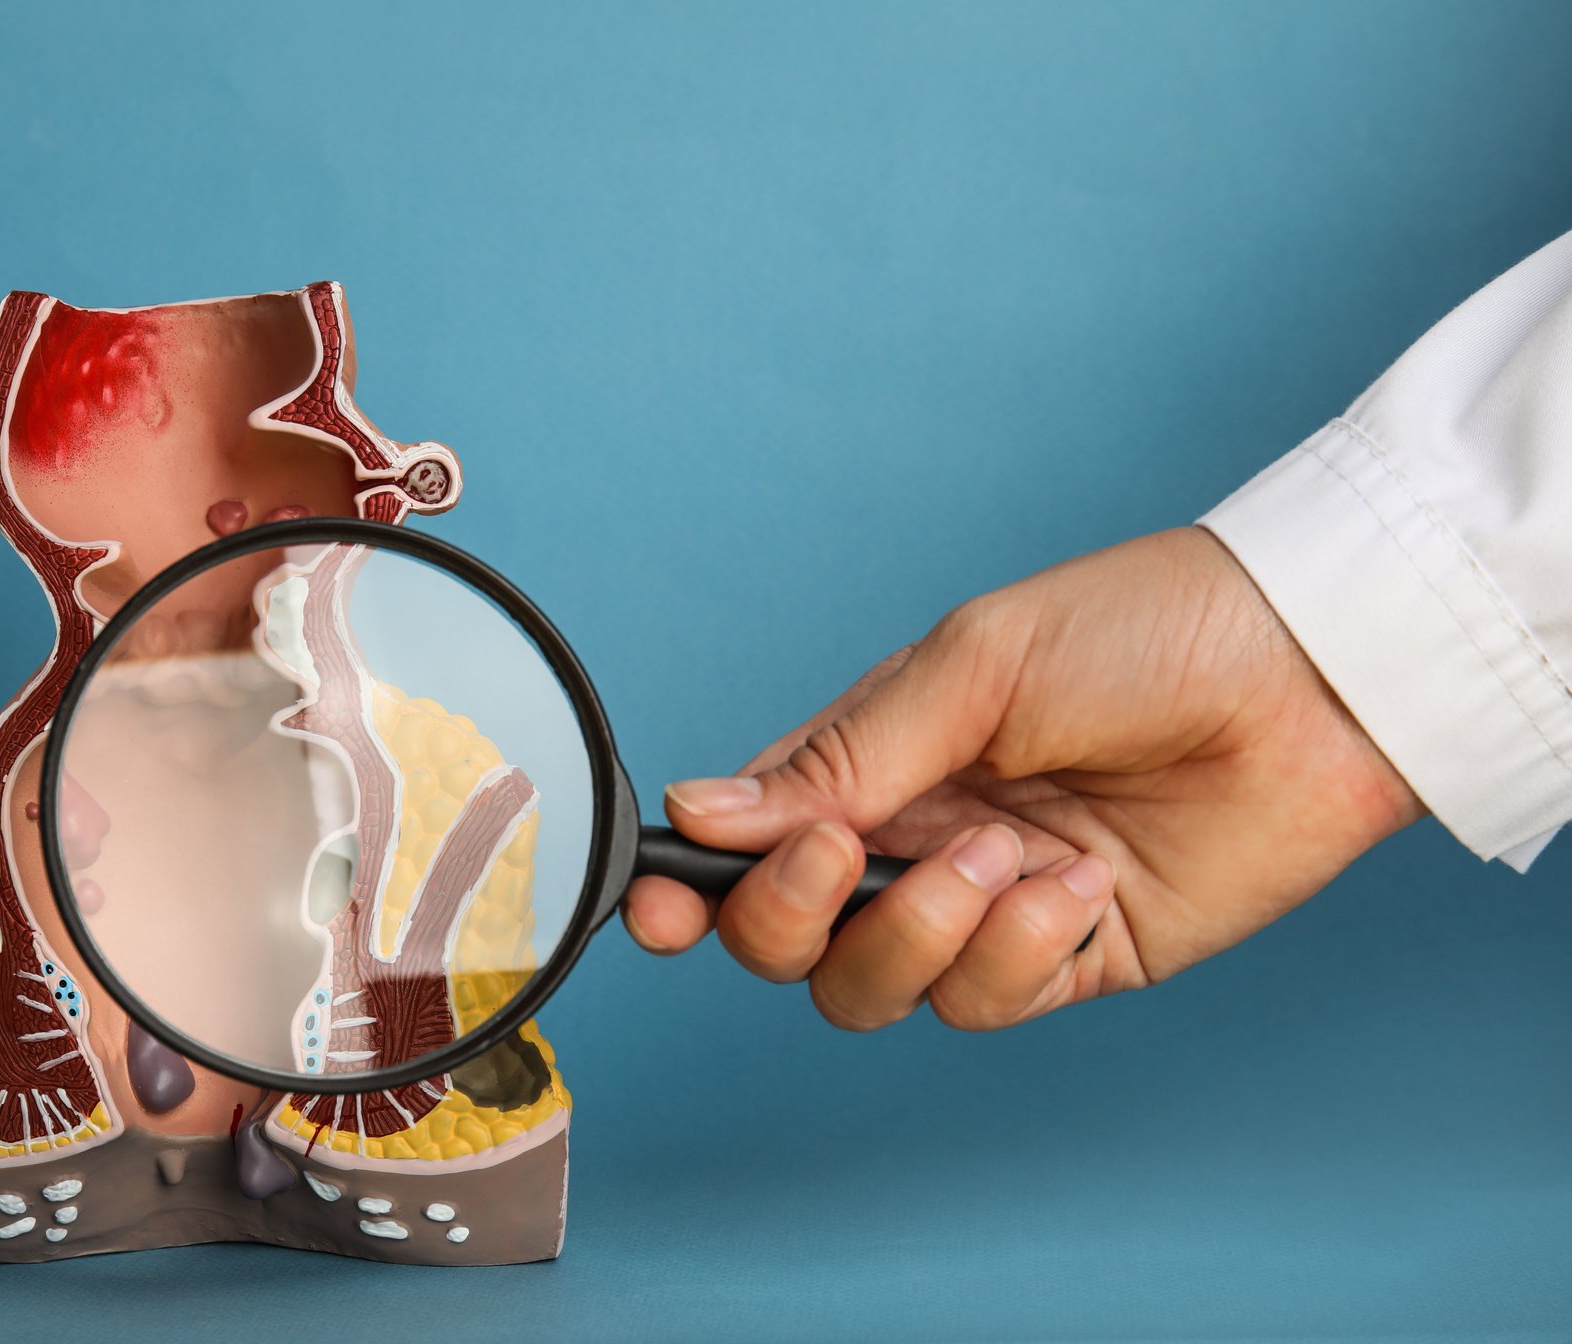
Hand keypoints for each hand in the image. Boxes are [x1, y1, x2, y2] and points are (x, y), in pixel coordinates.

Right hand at [623, 527, 1423, 1031]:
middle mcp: (916, 840)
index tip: (656, 912)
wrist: (1309, 672)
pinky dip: (1017, 955)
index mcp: (873, 759)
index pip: (747, 841)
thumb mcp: (972, 668)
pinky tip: (1075, 884)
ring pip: (877, 988)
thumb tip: (698, 811)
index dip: (687, 889)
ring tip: (1007, 854)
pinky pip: (990, 1003)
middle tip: (849, 857)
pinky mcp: (1070, 958)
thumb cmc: (1141, 630)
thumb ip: (838, 756)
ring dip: (921, 934)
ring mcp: (988, 907)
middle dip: (793, 918)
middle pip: (790, 940)